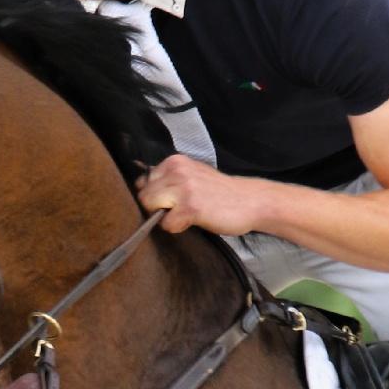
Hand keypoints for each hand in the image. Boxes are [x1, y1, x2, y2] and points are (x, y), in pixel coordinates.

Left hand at [135, 154, 259, 236]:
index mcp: (174, 161)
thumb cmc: (218, 192)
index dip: (155, 196)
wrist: (249, 200)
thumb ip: (167, 179)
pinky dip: (178, 227)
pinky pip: (167, 224)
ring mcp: (183, 187)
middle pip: (143, 196)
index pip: (143, 181)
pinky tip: (195, 220)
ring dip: (167, 217)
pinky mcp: (190, 206)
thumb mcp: (191, 176)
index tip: (174, 200)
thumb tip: (138, 187)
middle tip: (182, 210)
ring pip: (151, 208)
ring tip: (188, 214)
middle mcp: (176, 170)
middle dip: (157, 208)